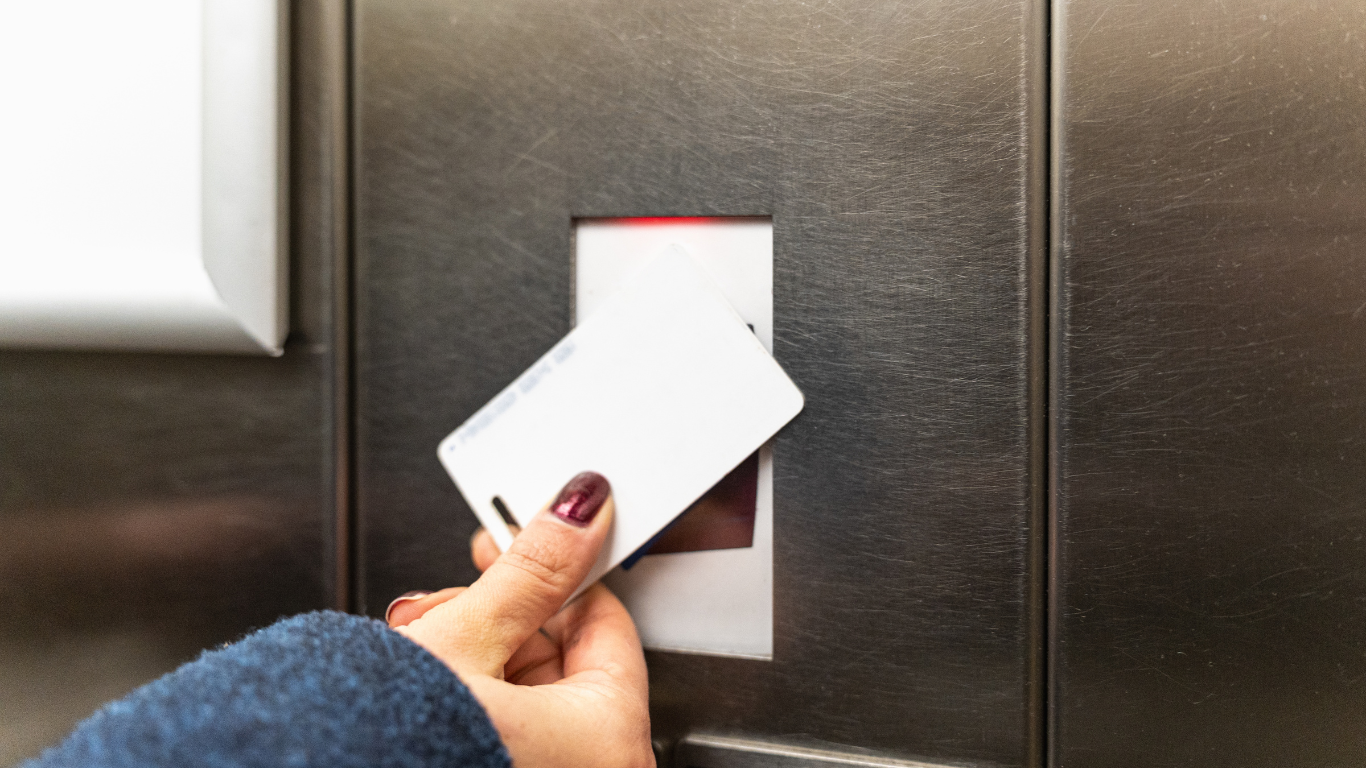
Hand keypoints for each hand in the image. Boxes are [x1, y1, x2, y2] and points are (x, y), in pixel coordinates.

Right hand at [386, 472, 653, 767]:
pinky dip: (473, 700)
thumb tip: (579, 515)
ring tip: (422, 639)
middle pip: (560, 658)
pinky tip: (423, 680)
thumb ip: (532, 571)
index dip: (559, 571)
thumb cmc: (397, 748)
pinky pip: (509, 729)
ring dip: (473, 654)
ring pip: (526, 693)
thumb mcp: (467, 638)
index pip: (606, 622)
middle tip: (459, 593)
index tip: (530, 544)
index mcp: (610, 737)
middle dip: (501, 616)